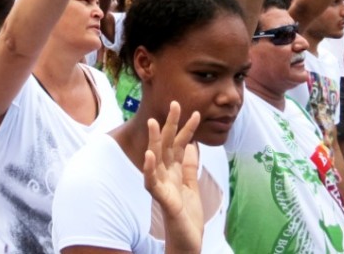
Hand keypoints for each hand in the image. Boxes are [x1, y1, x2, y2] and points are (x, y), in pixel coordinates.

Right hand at [144, 102, 202, 252]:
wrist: (187, 241)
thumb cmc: (187, 215)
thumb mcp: (191, 185)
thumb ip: (189, 166)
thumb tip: (192, 145)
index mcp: (174, 171)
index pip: (179, 145)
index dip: (186, 128)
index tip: (194, 112)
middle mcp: (165, 175)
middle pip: (167, 146)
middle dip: (170, 125)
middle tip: (174, 104)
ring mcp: (161, 186)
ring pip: (156, 160)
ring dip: (154, 141)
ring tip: (154, 123)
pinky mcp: (162, 199)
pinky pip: (152, 182)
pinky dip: (149, 169)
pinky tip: (149, 156)